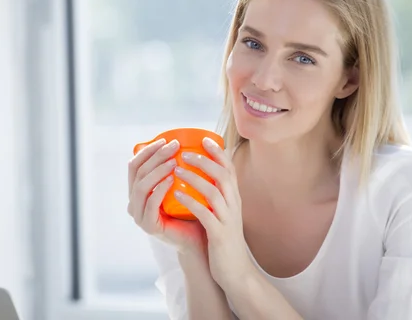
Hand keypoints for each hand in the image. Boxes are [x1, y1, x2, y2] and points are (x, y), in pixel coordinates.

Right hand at [127, 138, 206, 254]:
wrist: (199, 237)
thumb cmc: (191, 208)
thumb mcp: (182, 184)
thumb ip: (176, 166)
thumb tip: (184, 138)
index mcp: (139, 190)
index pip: (135, 165)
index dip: (148, 151)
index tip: (166, 140)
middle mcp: (134, 201)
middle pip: (138, 173)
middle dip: (155, 157)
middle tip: (174, 146)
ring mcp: (139, 215)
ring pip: (141, 187)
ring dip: (157, 171)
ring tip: (174, 161)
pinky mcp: (148, 226)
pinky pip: (150, 204)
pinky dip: (159, 190)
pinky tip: (172, 180)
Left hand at [174, 137, 254, 290]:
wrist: (235, 272)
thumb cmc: (223, 240)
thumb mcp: (223, 213)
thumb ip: (215, 196)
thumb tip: (200, 178)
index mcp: (234, 198)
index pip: (229, 169)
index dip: (218, 153)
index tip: (204, 139)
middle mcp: (234, 205)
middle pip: (223, 175)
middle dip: (204, 161)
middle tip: (184, 152)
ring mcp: (228, 220)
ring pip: (214, 192)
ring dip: (195, 178)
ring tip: (177, 169)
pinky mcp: (220, 234)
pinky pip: (205, 214)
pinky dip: (191, 201)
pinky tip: (176, 193)